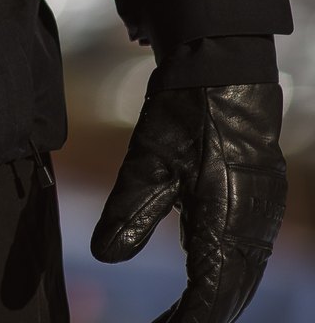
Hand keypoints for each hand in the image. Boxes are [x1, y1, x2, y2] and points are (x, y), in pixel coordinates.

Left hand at [91, 83, 285, 321]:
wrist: (224, 68)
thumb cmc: (186, 111)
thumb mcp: (148, 160)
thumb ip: (130, 211)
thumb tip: (104, 256)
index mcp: (227, 224)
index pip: (209, 295)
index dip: (186, 320)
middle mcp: (252, 228)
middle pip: (229, 295)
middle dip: (198, 317)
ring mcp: (262, 217)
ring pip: (241, 279)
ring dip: (213, 301)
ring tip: (177, 317)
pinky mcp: (262, 204)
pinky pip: (247, 257)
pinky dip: (225, 277)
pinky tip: (203, 281)